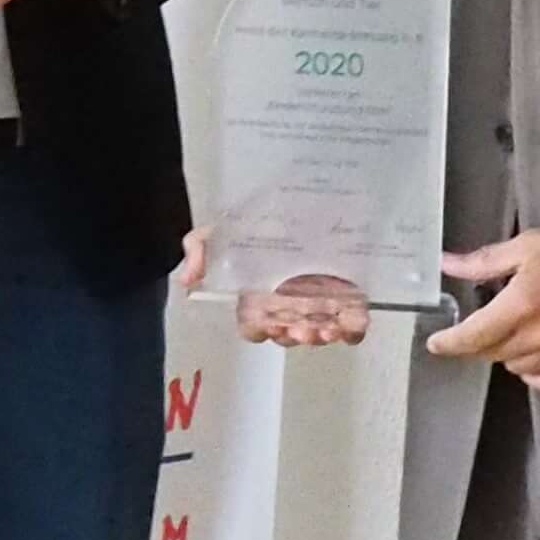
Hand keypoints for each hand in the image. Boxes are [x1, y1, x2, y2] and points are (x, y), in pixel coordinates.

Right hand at [186, 226, 372, 348]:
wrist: (300, 204)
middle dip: (295, 336)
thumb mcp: (219, 233)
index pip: (254, 326)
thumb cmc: (255, 225)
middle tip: (301, 330)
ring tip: (326, 329)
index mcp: (257, 300)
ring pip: (319, 333)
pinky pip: (352, 326)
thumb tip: (187, 280)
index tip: (268, 324)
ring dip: (322, 336)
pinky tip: (350, 325)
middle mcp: (286, 308)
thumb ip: (200, 251)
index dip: (260, 329)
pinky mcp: (346, 300)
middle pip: (289, 334)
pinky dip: (353, 330)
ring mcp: (317, 306)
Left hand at [427, 227, 539, 392]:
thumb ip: (485, 261)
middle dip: (474, 343)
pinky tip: (530, 360)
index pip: (470, 337)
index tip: (436, 342)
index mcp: (520, 306)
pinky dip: (533, 374)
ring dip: (504, 354)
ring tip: (509, 333)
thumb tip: (448, 264)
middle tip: (473, 330)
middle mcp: (538, 336)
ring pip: (515, 367)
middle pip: (490, 353)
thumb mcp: (528, 247)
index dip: (448, 343)